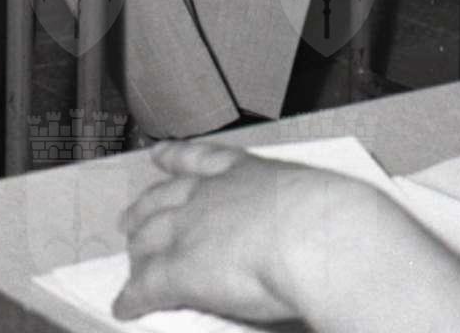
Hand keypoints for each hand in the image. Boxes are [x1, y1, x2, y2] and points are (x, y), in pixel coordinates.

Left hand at [114, 146, 459, 332]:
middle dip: (146, 207)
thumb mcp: (318, 200)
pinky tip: (123, 306)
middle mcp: (212, 194)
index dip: (178, 158)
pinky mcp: (179, 270)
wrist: (318, 236)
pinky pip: (146, 286)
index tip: (161, 154)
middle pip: (165, 198)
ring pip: (149, 237)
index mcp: (249, 173)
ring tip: (129, 259)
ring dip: (137, 251)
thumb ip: (306, 209)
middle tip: (129, 216)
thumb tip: (328, 223)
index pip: (203, 159)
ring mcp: (192, 229)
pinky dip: (131, 297)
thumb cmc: (336, 220)